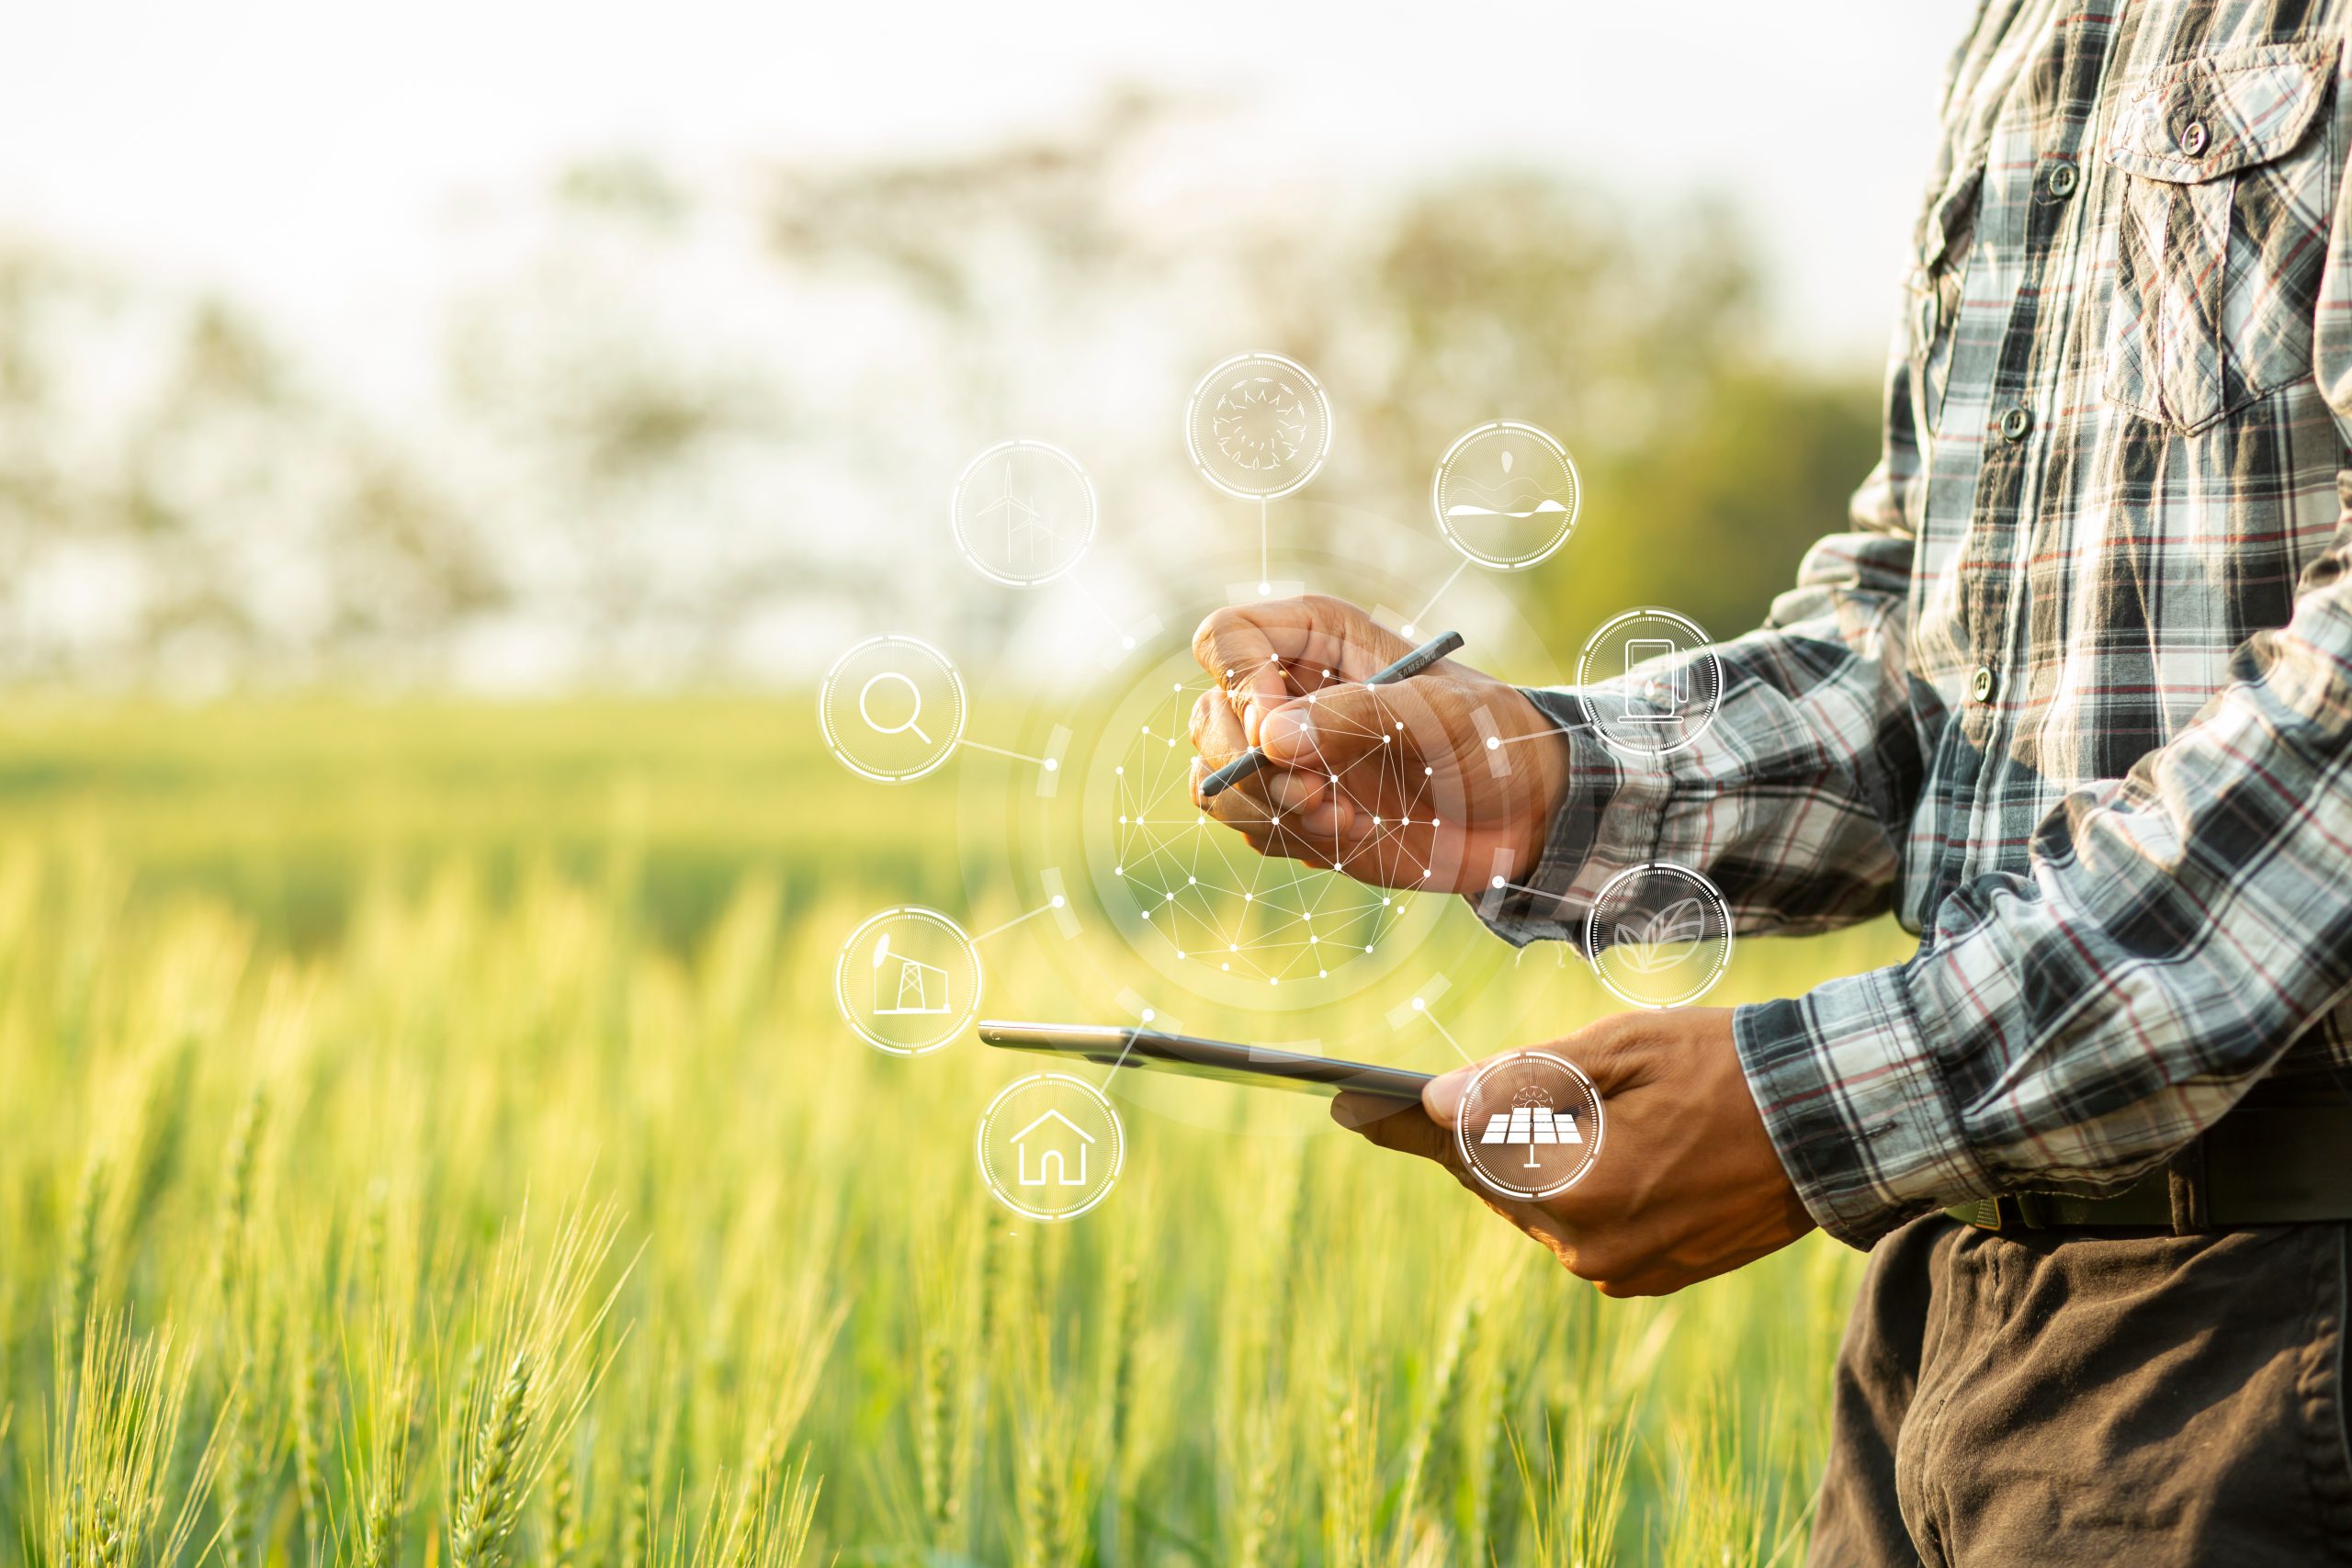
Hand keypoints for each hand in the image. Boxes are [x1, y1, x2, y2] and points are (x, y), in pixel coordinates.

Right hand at [1186, 595, 1570, 893]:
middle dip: (1250, 768)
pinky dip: (1293, 840)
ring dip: (1271, 812)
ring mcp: (1284, 755)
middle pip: (1209, 719)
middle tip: (1316, 795)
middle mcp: (1286, 691)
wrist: (1523, 815)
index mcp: (1315, 639)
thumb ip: (1356, 717)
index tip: (1280, 732)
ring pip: (1215, 781)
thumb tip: (1269, 738)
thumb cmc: (1492, 739)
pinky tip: (1355, 835)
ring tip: (1345, 820)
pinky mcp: (1292, 810)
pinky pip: (1249, 827)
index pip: (1225, 639)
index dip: (1238, 684)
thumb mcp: (1439, 715)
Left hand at [1332, 1009, 1814, 1295]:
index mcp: (1578, 1188)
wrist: (1830, 1120)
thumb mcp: (1618, 1049)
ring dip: (1524, 1157)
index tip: (1339, 1105)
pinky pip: (1575, 1226)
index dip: (1398, 1122)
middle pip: (1492, 1180)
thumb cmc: (1724, 1065)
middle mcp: (1588, 1245)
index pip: (1462, 1148)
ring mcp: (1619, 1268)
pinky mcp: (1647, 1273)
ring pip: (1533, 1203)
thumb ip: (1521, 1079)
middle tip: (1423, 1094)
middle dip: (1470, 1132)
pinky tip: (1592, 1141)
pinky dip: (1568, 1184)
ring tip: (1545, 1105)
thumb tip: (1437, 1101)